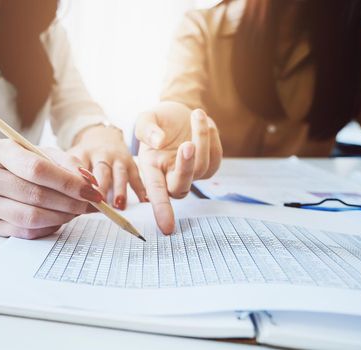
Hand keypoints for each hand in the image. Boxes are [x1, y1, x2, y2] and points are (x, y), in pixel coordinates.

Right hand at [0, 139, 102, 238]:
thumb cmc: (21, 162)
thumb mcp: (43, 153)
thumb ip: (67, 163)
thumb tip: (90, 183)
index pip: (37, 169)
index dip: (68, 182)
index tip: (91, 190)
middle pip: (35, 195)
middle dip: (70, 202)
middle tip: (89, 204)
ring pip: (31, 217)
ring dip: (62, 216)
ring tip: (76, 211)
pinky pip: (26, 232)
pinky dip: (49, 227)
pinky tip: (59, 218)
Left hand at [69, 124, 146, 208]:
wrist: (102, 136)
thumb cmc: (84, 156)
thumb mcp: (72, 159)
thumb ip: (69, 178)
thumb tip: (67, 207)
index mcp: (83, 154)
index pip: (81, 168)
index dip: (82, 182)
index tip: (81, 196)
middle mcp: (101, 154)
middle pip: (102, 171)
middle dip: (102, 187)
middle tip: (100, 204)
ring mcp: (117, 158)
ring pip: (119, 173)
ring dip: (120, 189)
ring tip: (119, 205)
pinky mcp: (130, 162)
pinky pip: (136, 176)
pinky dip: (140, 189)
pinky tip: (143, 201)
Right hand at [136, 101, 221, 233]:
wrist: (178, 112)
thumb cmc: (159, 119)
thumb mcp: (146, 117)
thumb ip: (146, 128)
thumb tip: (157, 141)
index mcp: (151, 168)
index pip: (156, 194)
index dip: (161, 211)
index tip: (167, 228)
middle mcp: (169, 176)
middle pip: (181, 186)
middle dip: (186, 167)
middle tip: (187, 144)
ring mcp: (191, 173)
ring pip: (201, 167)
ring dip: (202, 139)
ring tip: (197, 114)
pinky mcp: (208, 167)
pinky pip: (215, 158)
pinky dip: (212, 137)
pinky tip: (204, 123)